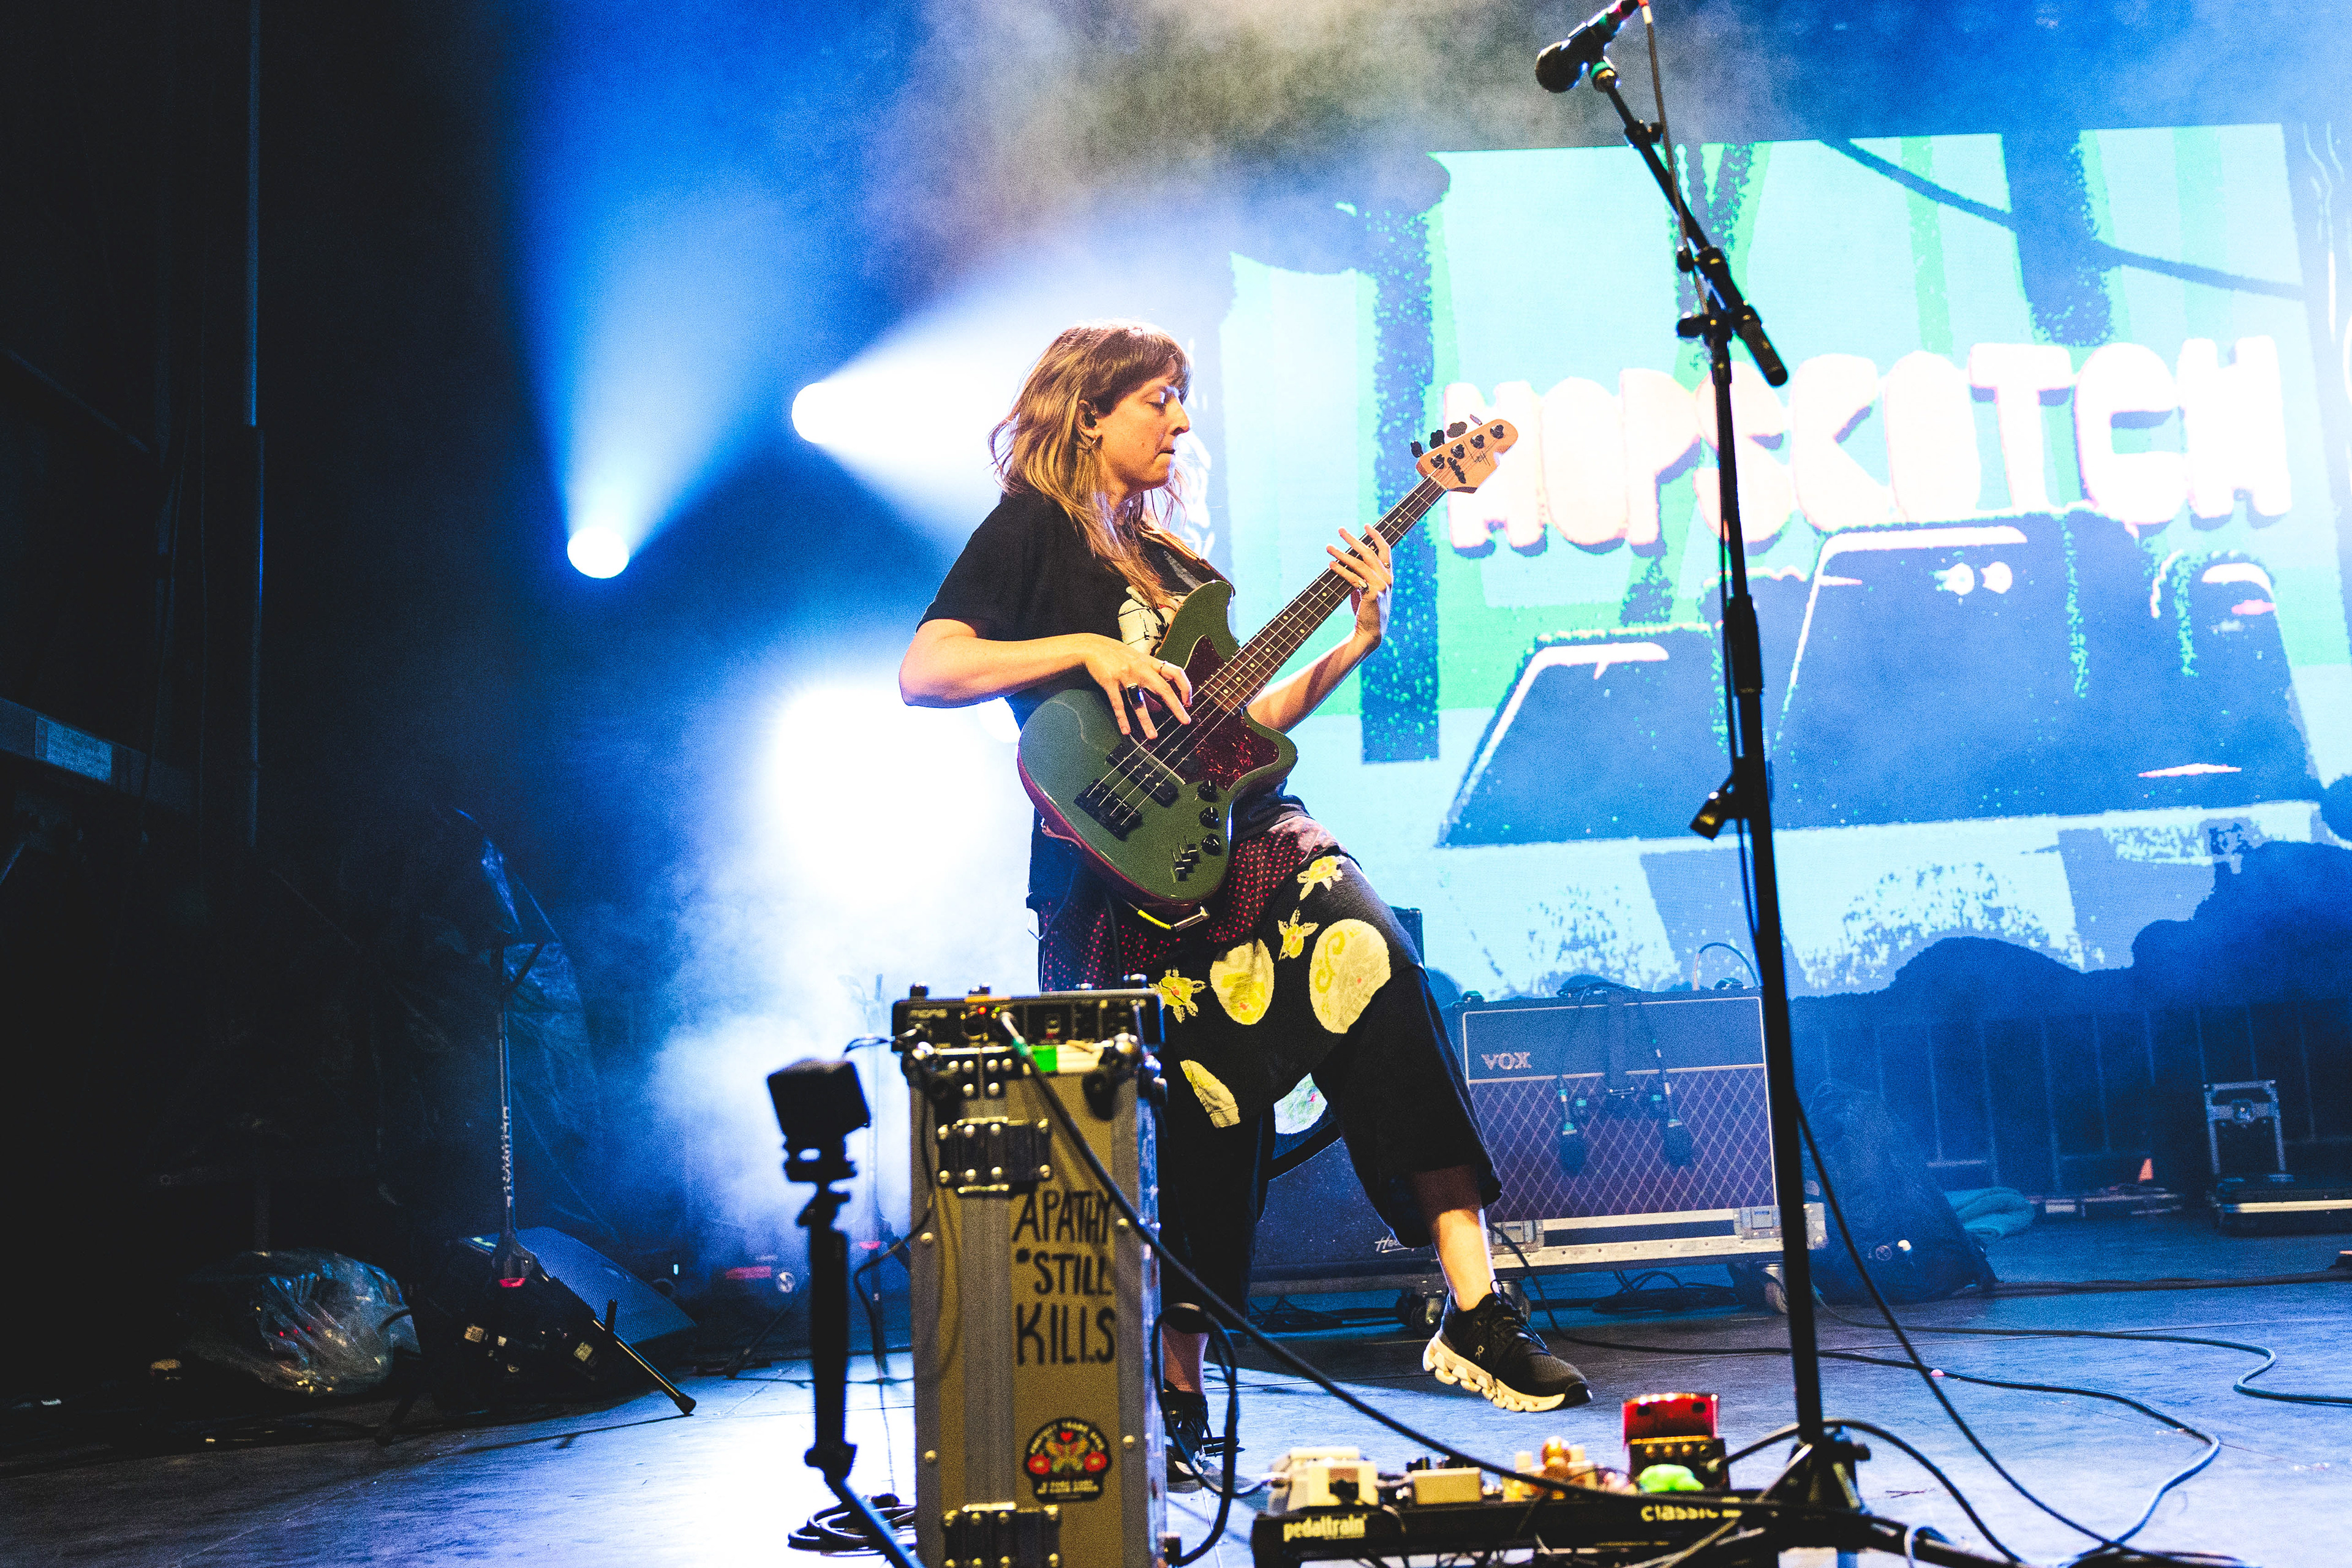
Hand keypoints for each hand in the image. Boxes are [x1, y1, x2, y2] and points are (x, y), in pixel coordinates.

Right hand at [1078, 635, 1192, 738]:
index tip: (1189, 702)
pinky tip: (1126, 731)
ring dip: (1146, 721)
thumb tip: (1160, 708)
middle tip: (1185, 721)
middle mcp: (1141, 669)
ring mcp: (1125, 675)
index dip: (1185, 687)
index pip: (1175, 673)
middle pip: (1163, 688)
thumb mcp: (1137, 666)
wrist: (1094, 647)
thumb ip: (1150, 686)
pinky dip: (1123, 719)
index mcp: (1150, 663)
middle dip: (1176, 706)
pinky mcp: (1110, 682)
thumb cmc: (1118, 656)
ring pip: (1139, 701)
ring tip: (1152, 736)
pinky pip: (1118, 704)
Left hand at [1328, 527, 1392, 646]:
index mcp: (1388, 575)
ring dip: (1341, 554)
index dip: (1376, 536)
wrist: (1371, 632)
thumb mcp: (1367, 589)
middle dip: (1353, 539)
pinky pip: (1353, 578)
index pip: (1385, 550)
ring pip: (1359, 564)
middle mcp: (1387, 578)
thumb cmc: (1367, 610)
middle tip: (1340, 530)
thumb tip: (1348, 560)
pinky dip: (1341, 570)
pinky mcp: (1372, 594)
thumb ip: (1363, 575)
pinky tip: (1331, 565)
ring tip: (1328, 547)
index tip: (1365, 525)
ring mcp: (1381, 586)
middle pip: (1369, 552)